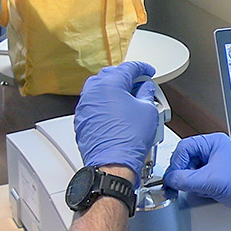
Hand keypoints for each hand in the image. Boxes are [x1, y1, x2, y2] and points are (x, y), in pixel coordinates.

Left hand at [74, 61, 157, 186]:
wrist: (113, 163)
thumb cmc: (128, 139)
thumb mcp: (148, 110)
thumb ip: (147, 93)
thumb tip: (145, 89)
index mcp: (109, 84)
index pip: (128, 67)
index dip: (142, 68)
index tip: (148, 72)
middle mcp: (93, 92)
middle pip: (111, 75)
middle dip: (126, 78)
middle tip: (140, 85)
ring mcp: (85, 106)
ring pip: (100, 90)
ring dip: (115, 91)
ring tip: (129, 100)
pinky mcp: (82, 120)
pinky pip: (95, 105)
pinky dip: (106, 104)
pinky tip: (118, 113)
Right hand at [163, 133, 230, 217]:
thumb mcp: (209, 180)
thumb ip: (185, 179)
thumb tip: (170, 179)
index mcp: (213, 142)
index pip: (184, 147)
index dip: (177, 162)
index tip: (174, 176)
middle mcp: (212, 150)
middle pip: (185, 159)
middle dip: (182, 173)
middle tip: (180, 184)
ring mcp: (213, 164)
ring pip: (189, 170)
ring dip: (188, 181)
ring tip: (196, 188)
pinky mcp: (214, 176)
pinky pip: (195, 179)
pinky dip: (194, 187)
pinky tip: (201, 192)